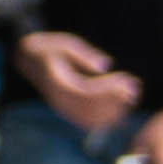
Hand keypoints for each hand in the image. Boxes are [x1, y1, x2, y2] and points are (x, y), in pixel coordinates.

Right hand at [22, 28, 138, 142]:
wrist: (29, 61)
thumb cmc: (49, 48)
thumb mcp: (64, 43)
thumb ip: (82, 53)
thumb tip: (104, 66)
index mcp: (55, 83)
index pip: (84, 93)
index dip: (107, 89)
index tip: (124, 77)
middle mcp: (58, 100)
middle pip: (91, 109)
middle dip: (115, 99)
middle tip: (133, 84)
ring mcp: (64, 109)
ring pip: (93, 118)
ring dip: (116, 108)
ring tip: (131, 92)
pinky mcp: (70, 112)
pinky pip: (92, 121)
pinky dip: (110, 114)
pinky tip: (122, 101)